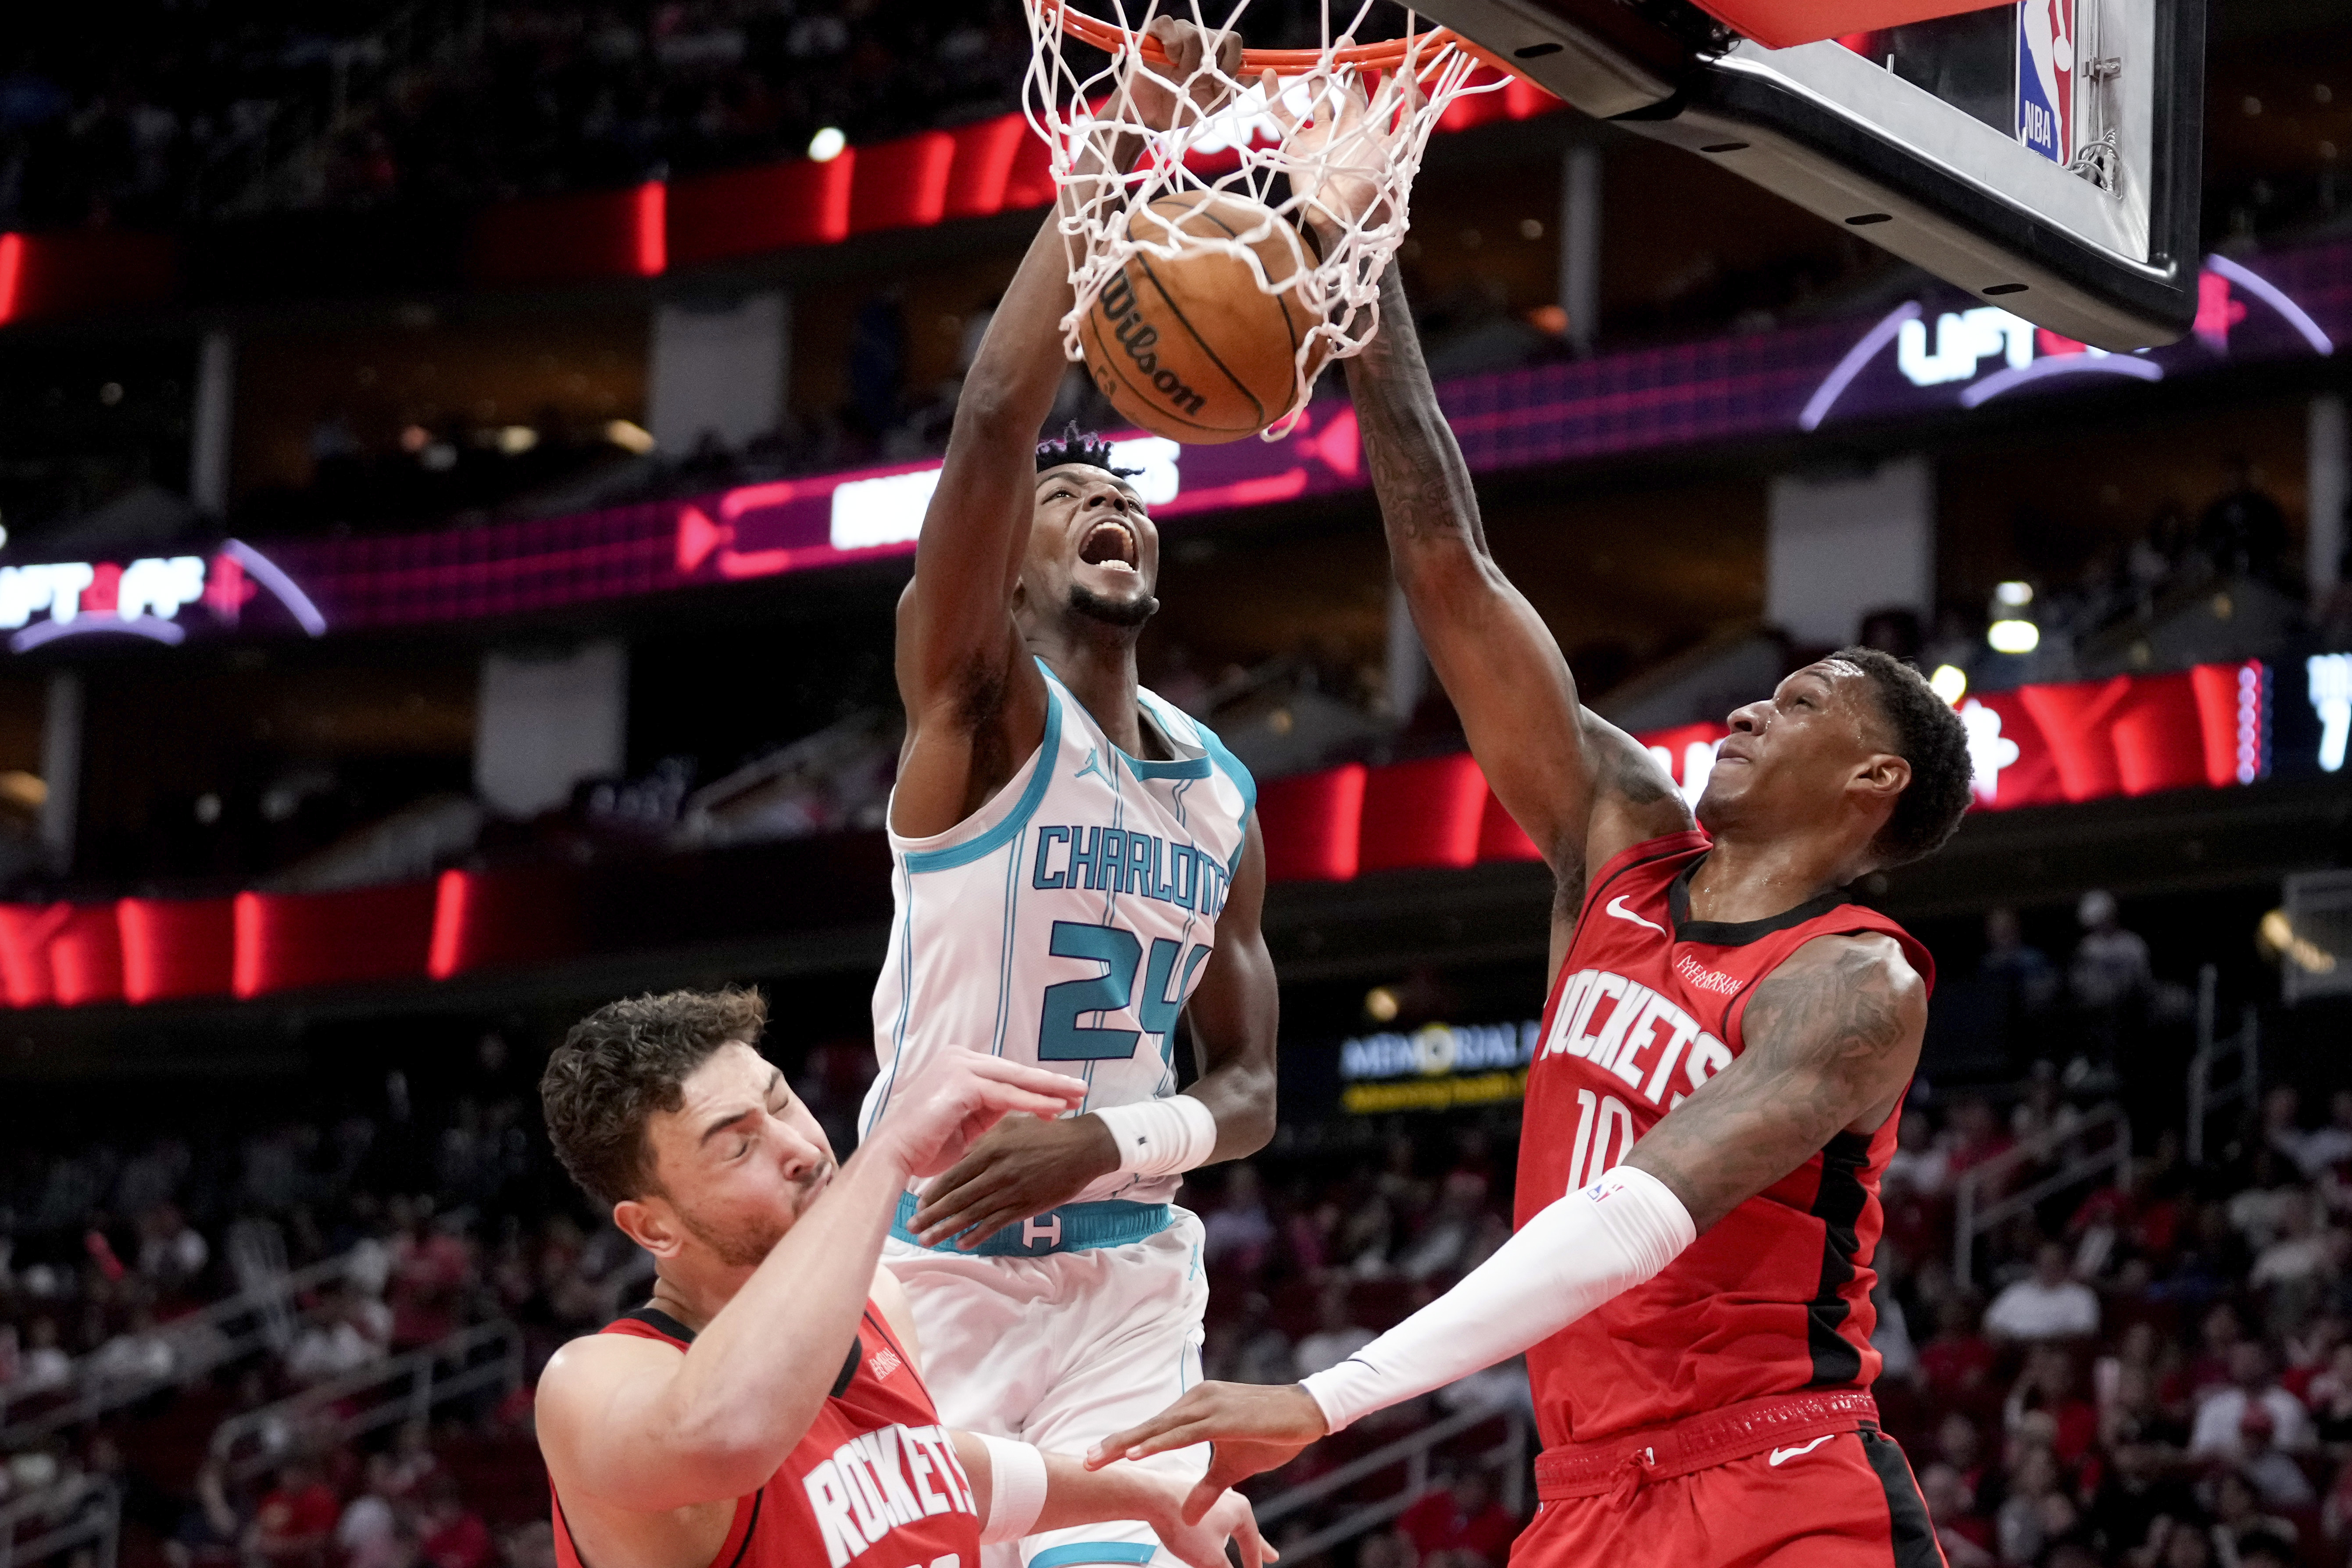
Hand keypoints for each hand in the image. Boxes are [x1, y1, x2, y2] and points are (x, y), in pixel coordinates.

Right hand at [866, 1050, 1087, 1179]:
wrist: (895, 1154)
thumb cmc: (926, 1145)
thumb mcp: (967, 1124)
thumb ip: (990, 1112)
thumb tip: (1025, 1112)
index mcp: (959, 1065)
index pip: (1006, 1075)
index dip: (1036, 1086)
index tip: (1064, 1096)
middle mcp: (959, 1059)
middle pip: (1014, 1071)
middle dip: (1050, 1082)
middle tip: (1081, 1089)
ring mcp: (959, 1067)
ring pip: (1014, 1079)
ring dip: (1048, 1089)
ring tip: (1077, 1096)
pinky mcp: (961, 1082)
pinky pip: (1005, 1094)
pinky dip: (1032, 1101)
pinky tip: (1054, 1108)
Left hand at [908, 1110, 1117, 1247]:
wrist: (1083, 1146)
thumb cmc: (1045, 1131)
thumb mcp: (1010, 1125)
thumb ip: (984, 1140)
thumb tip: (960, 1155)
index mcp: (991, 1147)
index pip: (954, 1174)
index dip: (934, 1192)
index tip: (917, 1204)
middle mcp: (998, 1171)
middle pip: (958, 1198)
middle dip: (932, 1215)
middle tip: (912, 1228)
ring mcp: (1012, 1190)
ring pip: (973, 1214)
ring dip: (948, 1229)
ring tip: (928, 1240)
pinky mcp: (1027, 1205)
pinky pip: (997, 1223)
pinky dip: (977, 1234)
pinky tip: (962, 1243)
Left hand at [1087, 1382, 1329, 1523]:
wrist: (1306, 1413)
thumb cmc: (1269, 1435)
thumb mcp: (1233, 1469)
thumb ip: (1207, 1489)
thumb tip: (1186, 1515)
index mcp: (1197, 1409)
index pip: (1154, 1430)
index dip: (1124, 1444)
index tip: (1095, 1458)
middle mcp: (1198, 1401)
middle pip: (1150, 1427)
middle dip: (1116, 1445)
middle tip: (1085, 1461)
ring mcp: (1209, 1405)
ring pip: (1161, 1429)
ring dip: (1130, 1444)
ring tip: (1101, 1457)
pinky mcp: (1223, 1415)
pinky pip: (1185, 1432)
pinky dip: (1160, 1443)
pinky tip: (1138, 1453)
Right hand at [1126, 16, 1243, 133]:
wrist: (1149, 119)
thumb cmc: (1180, 109)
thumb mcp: (1214, 102)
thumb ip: (1235, 87)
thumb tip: (1257, 74)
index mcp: (1212, 52)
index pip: (1232, 41)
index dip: (1231, 61)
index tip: (1221, 85)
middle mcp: (1196, 39)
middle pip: (1217, 36)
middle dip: (1211, 67)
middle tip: (1197, 86)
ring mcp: (1175, 35)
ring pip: (1193, 35)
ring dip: (1189, 63)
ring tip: (1179, 80)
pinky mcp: (1153, 35)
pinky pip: (1168, 25)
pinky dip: (1171, 44)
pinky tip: (1168, 61)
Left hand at [1130, 1471, 1276, 1567]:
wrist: (1151, 1496)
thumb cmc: (1182, 1526)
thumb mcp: (1211, 1559)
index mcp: (1241, 1511)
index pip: (1253, 1544)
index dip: (1255, 1564)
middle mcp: (1230, 1499)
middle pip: (1247, 1530)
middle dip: (1258, 1547)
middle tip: (1273, 1556)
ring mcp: (1210, 1495)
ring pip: (1229, 1521)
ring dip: (1237, 1536)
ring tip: (1242, 1543)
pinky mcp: (1191, 1493)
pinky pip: (1212, 1515)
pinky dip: (1218, 1528)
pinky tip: (1215, 1528)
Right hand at [1262, 53, 1417, 240]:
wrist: (1337, 219)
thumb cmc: (1369, 194)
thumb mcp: (1396, 154)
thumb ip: (1407, 122)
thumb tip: (1415, 87)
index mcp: (1373, 132)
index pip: (1383, 97)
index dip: (1387, 75)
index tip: (1386, 54)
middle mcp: (1348, 131)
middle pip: (1351, 92)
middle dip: (1351, 69)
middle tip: (1349, 45)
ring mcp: (1322, 136)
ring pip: (1319, 99)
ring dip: (1317, 79)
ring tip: (1317, 60)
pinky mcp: (1298, 146)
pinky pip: (1284, 117)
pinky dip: (1275, 97)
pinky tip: (1268, 78)